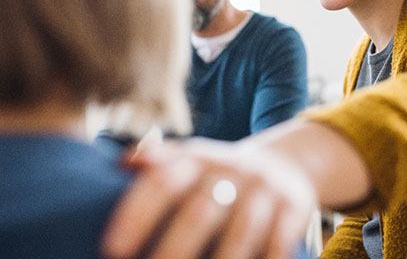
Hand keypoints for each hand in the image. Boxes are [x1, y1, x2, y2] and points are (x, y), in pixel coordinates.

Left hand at [101, 137, 315, 258]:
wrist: (281, 164)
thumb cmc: (221, 174)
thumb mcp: (193, 160)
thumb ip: (159, 162)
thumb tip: (121, 163)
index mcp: (198, 158)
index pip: (164, 180)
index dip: (137, 213)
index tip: (112, 249)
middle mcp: (231, 168)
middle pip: (200, 210)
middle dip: (173, 250)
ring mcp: (263, 187)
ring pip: (241, 230)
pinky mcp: (293, 205)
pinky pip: (279, 241)